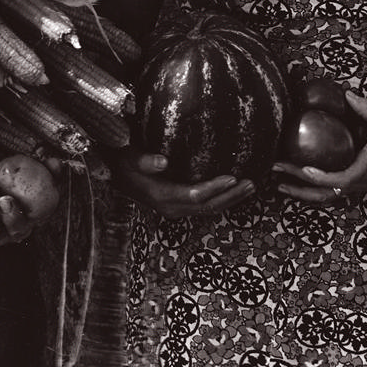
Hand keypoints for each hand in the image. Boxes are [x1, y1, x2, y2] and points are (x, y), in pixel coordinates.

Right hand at [111, 147, 254, 219]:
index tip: (233, 177)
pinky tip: (233, 189)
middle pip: (207, 207)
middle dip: (231, 197)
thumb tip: (163, 161)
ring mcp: (176, 209)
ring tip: (250, 187)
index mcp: (162, 196)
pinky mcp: (178, 205)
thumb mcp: (128, 157)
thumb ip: (144, 161)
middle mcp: (171, 207)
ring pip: (208, 209)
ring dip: (230, 200)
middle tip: (251, 183)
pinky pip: (204, 205)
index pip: (195, 196)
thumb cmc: (122, 161)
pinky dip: (221, 198)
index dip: (215, 188)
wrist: (114, 174)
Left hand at [272, 91, 366, 203]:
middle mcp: (359, 182)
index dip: (320, 177)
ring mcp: (357, 186)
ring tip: (279, 184)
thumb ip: (366, 108)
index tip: (304, 169)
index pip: (339, 180)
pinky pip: (331, 192)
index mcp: (365, 169)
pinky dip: (313, 189)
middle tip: (275, 172)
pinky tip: (298, 181)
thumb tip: (345, 94)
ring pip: (326, 198)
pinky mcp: (357, 185)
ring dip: (302, 193)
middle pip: (324, 195)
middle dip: (298, 187)